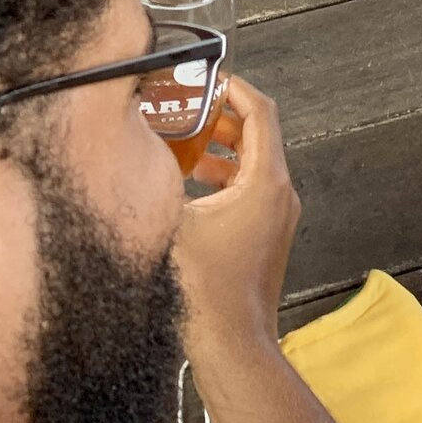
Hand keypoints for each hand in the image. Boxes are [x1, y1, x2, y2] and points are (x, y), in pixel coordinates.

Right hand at [174, 76, 301, 358]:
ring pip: (254, 162)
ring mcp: (278, 216)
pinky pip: (250, 189)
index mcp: (266, 181)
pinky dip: (225, 176)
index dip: (234, 88)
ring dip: (221, 147)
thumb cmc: (209, 290)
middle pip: (258, 133)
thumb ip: (162, 179)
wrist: (232, 343)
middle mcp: (280, 194)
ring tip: (185, 143)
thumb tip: (141, 152)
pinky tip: (191, 185)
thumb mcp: (175, 221)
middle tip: (188, 107)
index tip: (208, 79)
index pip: (261, 111)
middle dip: (222, 116)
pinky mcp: (268, 234)